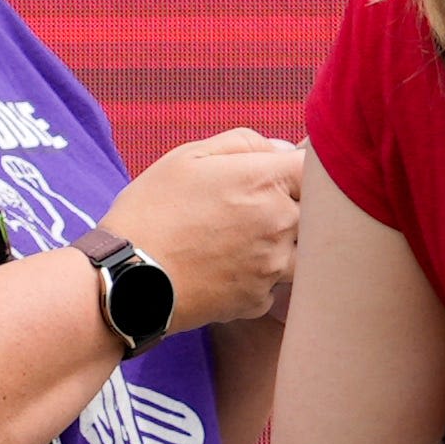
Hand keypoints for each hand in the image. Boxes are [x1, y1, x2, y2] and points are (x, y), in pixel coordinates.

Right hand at [94, 136, 306, 332]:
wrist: (128, 280)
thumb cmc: (152, 210)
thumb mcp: (187, 157)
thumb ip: (243, 143)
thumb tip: (281, 150)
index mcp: (263, 181)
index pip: (317, 168)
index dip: (306, 167)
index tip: (289, 171)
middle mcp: (279, 224)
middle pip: (317, 212)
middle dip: (296, 206)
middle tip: (255, 207)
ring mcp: (273, 267)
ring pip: (303, 252)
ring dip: (284, 244)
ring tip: (240, 239)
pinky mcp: (260, 300)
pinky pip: (276, 284)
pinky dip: (259, 276)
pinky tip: (226, 268)